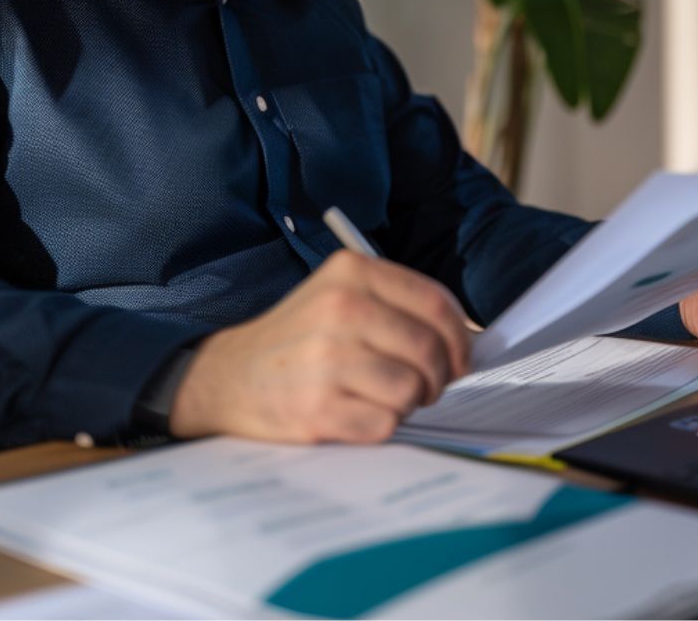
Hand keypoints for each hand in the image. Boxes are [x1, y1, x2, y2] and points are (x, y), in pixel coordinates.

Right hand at [169, 249, 472, 442]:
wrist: (227, 377)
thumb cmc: (299, 339)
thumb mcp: (341, 297)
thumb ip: (400, 309)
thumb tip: (471, 345)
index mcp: (351, 272)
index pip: (435, 304)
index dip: (460, 339)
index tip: (461, 360)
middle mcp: (339, 308)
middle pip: (429, 351)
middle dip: (437, 378)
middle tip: (422, 387)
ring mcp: (326, 358)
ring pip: (411, 390)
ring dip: (406, 403)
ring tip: (381, 398)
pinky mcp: (317, 407)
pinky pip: (385, 424)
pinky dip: (380, 426)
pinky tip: (355, 414)